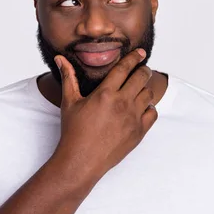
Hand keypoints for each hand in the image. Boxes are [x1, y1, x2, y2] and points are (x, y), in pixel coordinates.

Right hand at [51, 49, 157, 179]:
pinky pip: (153, 113)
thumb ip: (68, 77)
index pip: (124, 68)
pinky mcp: (139, 132)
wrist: (81, 161)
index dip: (134, 57)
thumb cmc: (73, 131)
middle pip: (141, 77)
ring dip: (145, 89)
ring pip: (148, 94)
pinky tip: (141, 108)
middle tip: (142, 69)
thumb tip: (61, 58)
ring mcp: (133, 118)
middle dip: (143, 70)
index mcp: (105, 93)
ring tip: (139, 89)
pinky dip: (149, 108)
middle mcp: (122, 103)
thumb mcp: (69, 102)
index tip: (141, 52)